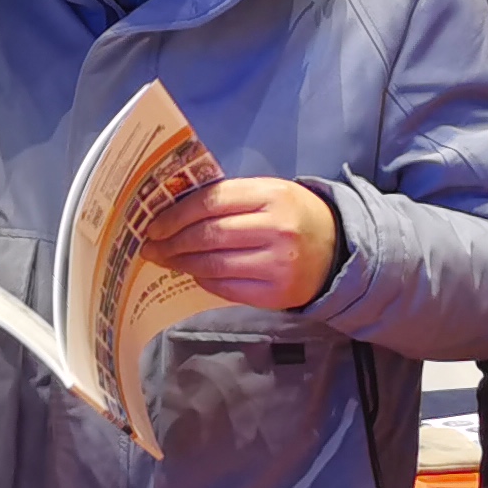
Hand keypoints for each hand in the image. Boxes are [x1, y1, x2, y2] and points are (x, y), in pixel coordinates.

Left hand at [141, 177, 338, 310]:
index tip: (153, 225)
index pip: (210, 203)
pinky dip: (203, 279)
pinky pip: (226, 287)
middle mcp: (276, 229)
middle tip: (150, 247)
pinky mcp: (276, 294)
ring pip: (213, 264)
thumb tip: (175, 213)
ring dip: (182, 263)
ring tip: (164, 260)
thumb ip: (230, 198)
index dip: (175, 215)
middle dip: (171, 242)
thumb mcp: (269, 193)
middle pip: (208, 235)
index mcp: (271, 196)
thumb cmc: (294, 215)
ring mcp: (277, 264)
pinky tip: (193, 273)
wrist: (338, 250)